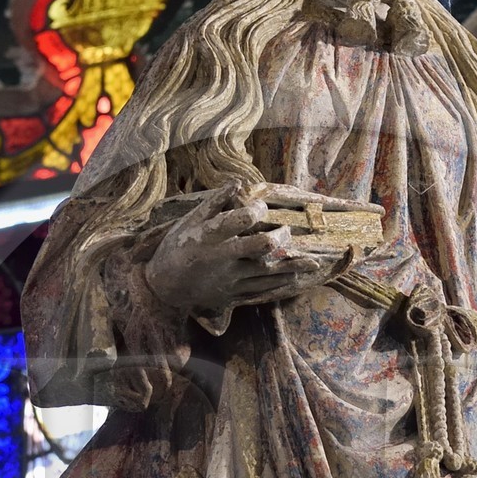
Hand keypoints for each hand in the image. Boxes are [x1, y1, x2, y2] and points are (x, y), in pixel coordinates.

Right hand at [145, 188, 323, 320]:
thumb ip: (214, 203)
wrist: (164, 288)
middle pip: (259, 247)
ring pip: (266, 272)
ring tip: (313, 263)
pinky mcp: (233, 294)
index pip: (239, 220)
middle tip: (287, 232)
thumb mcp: (189, 222)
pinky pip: (261, 289)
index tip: (262, 208)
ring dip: (291, 266)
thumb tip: (238, 184)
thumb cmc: (176, 248)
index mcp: (210, 236)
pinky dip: (279, 283)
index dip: (256, 211)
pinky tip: (295, 279)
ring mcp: (230, 278)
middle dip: (279, 238)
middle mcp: (223, 257)